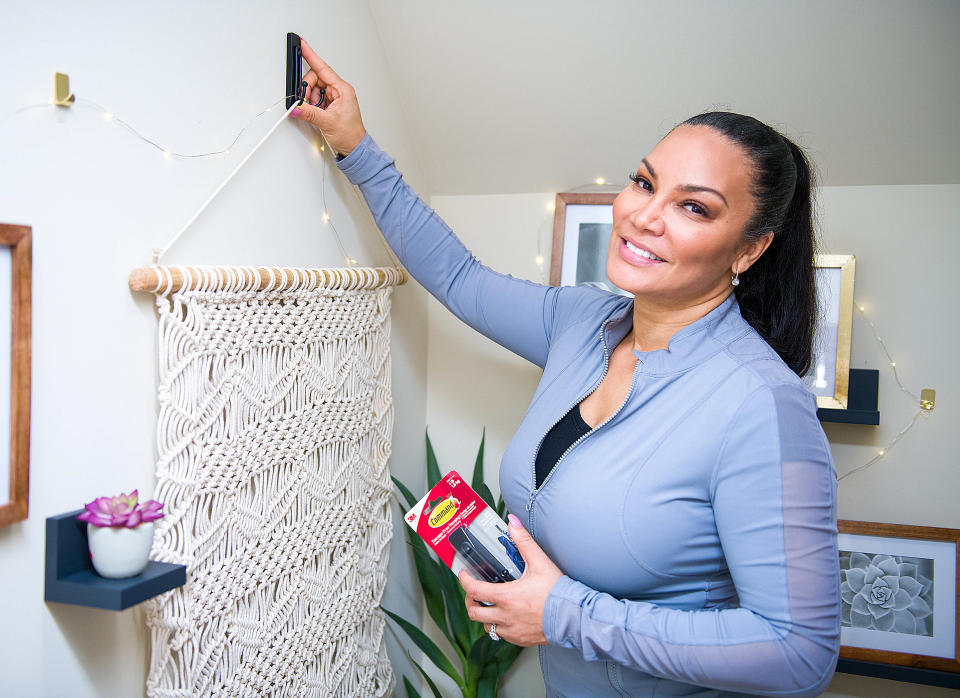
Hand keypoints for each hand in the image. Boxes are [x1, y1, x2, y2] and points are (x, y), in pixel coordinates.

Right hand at [290, 38, 366, 156]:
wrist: (354, 147)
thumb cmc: (350, 134)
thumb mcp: (327, 122)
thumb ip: (309, 113)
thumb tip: (296, 106)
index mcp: (343, 89)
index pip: (323, 68)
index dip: (311, 56)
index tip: (302, 45)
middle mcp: (339, 91)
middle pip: (315, 79)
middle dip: (307, 89)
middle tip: (305, 101)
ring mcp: (334, 98)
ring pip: (314, 89)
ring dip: (309, 99)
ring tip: (314, 110)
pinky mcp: (330, 105)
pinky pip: (315, 98)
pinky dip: (311, 104)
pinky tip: (315, 112)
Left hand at [458, 514, 563, 646]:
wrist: (573, 617)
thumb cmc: (557, 592)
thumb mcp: (539, 562)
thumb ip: (523, 541)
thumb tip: (513, 523)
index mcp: (506, 597)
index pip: (474, 590)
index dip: (465, 581)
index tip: (464, 575)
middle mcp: (505, 616)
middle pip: (474, 613)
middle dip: (470, 601)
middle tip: (474, 593)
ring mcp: (512, 630)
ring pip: (486, 626)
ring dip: (484, 615)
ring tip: (490, 605)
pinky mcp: (519, 639)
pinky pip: (500, 635)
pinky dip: (498, 626)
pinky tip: (506, 617)